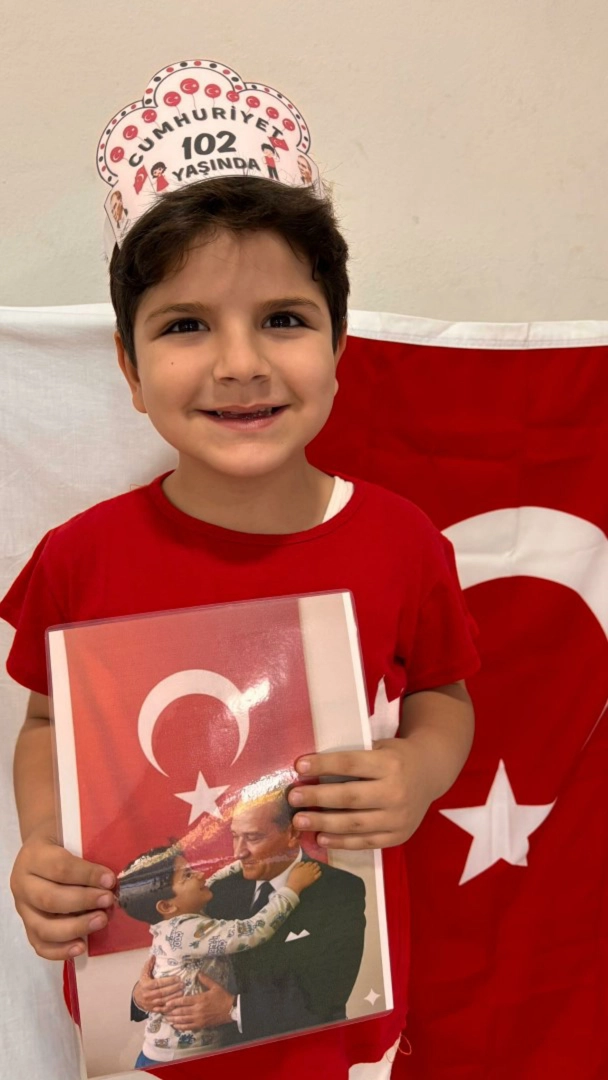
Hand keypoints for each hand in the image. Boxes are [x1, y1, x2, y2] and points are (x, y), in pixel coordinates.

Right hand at [9, 821, 115, 959]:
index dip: (87, 875)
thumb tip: (114, 877)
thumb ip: (88, 851)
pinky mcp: (27, 926)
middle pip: (50, 899)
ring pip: (43, 927)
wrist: (41, 849)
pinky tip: (82, 947)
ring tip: (101, 921)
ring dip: (76, 927)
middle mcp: (22, 884)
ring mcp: (23, 908)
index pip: (60, 868)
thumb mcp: (71, 834)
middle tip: (109, 900)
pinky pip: (40, 945)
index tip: (110, 880)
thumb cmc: (62, 840)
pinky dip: (60, 950)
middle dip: (83, 902)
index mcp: (34, 856)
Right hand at [133, 956, 182, 1012]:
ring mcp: (151, 1003)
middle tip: (182, 984)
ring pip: (163, 1001)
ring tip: (182, 992)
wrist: (137, 998)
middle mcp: (148, 995)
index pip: (158, 983)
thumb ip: (149, 965)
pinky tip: (177, 1003)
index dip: (169, 981)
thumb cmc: (143, 983)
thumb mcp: (144, 974)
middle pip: (162, 992)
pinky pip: (163, 1009)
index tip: (178, 978)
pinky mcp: (154, 1010)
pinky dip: (170, 1007)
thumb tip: (153, 956)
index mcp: (146, 985)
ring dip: (174, 997)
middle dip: (173, 988)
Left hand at [165, 973, 234, 1030]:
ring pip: (183, 1020)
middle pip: (181, 1012)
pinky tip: (175, 1026)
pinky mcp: (201, 1025)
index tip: (166, 1003)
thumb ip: (205, 979)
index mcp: (200, 999)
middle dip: (171, 1012)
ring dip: (174, 1020)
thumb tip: (198, 972)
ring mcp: (198, 1019)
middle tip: (162, 1011)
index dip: (174, 1002)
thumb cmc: (222, 997)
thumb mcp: (215, 986)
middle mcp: (197, 1010)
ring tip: (166, 1019)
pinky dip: (180, 1027)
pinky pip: (188, 1027)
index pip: (184, 1001)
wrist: (231, 1010)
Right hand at [286, 860, 321, 893]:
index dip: (310, 863)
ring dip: (318, 867)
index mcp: (304, 866)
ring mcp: (312, 874)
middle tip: (316, 864)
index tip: (311, 863)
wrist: (295, 884)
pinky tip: (320, 872)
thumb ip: (298, 864)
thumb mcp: (294, 868)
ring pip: (316, 869)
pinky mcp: (313, 879)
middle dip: (315, 864)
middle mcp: (309, 869)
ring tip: (318, 867)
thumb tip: (303, 862)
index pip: (309, 863)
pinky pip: (318, 875)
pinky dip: (319, 873)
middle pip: (313, 865)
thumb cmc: (293, 876)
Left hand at [288, 740, 434, 848]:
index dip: (323, 765)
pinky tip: (321, 837)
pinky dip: (341, 842)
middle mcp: (396, 792)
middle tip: (293, 798)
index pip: (350, 765)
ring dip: (323, 823)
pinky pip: (365, 842)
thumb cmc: (396, 757)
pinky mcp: (398, 836)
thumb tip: (312, 768)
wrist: (431, 773)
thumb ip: (354, 758)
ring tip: (300, 821)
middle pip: (350, 797)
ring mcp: (398, 817)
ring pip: (355, 824)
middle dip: (317, 797)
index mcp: (390, 764)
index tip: (299, 766)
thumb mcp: (380, 747)